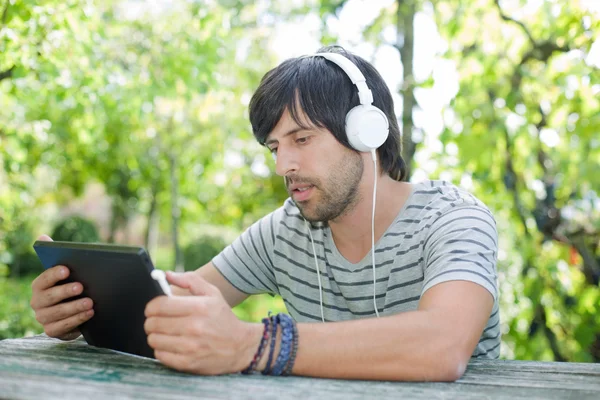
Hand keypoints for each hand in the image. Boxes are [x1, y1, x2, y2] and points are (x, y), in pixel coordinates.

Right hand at [30, 235, 93, 339]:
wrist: (76, 310)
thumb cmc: (72, 285)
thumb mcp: (68, 271)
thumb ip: (57, 255)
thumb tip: (43, 237)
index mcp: (39, 286)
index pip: (43, 279)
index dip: (54, 274)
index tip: (67, 269)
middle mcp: (37, 302)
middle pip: (49, 297)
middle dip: (66, 292)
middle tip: (82, 286)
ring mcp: (43, 318)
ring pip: (57, 313)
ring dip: (74, 307)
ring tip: (91, 302)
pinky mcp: (53, 331)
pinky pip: (63, 327)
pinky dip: (77, 319)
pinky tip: (90, 313)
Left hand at [144, 271, 260, 374]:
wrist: (240, 347)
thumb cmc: (223, 318)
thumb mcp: (213, 293)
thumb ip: (190, 280)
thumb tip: (166, 275)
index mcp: (198, 307)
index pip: (159, 305)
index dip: (151, 306)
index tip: (153, 309)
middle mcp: (194, 327)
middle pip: (153, 323)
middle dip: (151, 321)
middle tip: (158, 321)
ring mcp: (190, 347)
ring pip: (154, 339)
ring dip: (156, 336)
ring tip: (165, 333)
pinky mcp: (187, 363)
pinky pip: (160, 355)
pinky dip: (162, 349)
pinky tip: (171, 345)